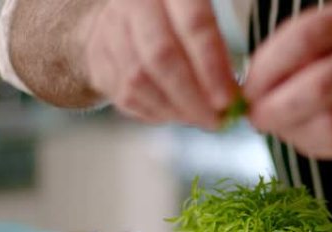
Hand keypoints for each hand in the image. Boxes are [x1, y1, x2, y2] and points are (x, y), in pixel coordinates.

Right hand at [79, 0, 237, 126]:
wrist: (122, 17)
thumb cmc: (176, 21)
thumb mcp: (201, 18)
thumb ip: (218, 50)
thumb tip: (234, 96)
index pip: (194, 26)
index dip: (212, 67)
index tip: (229, 99)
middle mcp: (133, 5)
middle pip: (162, 57)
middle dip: (193, 98)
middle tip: (215, 120)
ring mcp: (110, 32)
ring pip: (140, 80)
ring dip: (175, 110)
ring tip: (199, 120)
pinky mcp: (97, 61)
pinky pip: (126, 96)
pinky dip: (156, 113)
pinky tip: (176, 115)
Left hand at [244, 0, 331, 158]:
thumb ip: (304, 48)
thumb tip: (249, 86)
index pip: (304, 38)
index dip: (266, 68)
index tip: (246, 88)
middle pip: (317, 87)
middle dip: (275, 109)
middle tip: (257, 117)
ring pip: (331, 124)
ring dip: (293, 133)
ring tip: (282, 127)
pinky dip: (315, 146)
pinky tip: (307, 136)